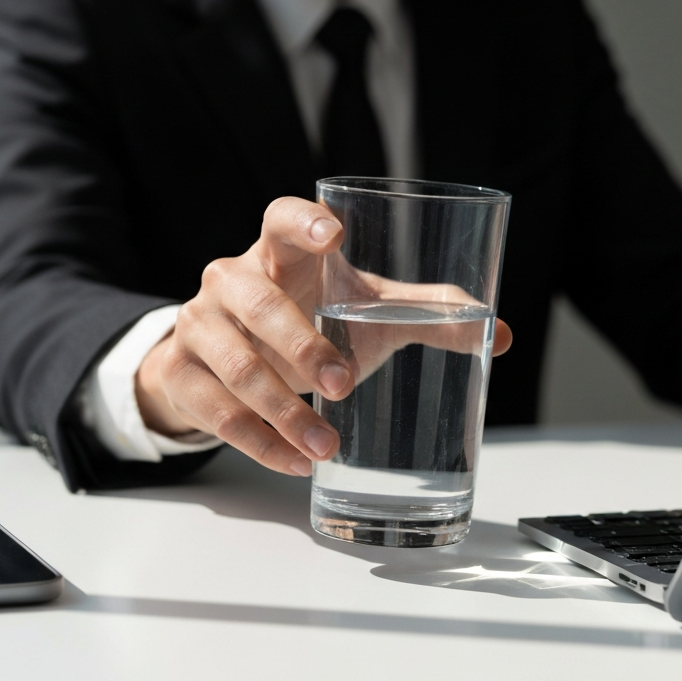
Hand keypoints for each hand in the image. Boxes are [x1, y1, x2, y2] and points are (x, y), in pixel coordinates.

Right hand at [135, 196, 511, 475]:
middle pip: (258, 301)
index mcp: (278, 253)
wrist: (219, 355)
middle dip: (302, 345)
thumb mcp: (359, 311)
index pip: (280, 218)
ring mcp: (197, 325)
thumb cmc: (305, 318)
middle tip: (344, 383)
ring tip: (326, 446)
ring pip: (235, 364)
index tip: (333, 235)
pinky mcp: (180, 373)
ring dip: (283, 410)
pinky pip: (216, 412)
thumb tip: (500, 336)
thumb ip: (423, 314)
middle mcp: (230, 279)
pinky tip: (295, 461)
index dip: (302, 222)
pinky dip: (258, 442)